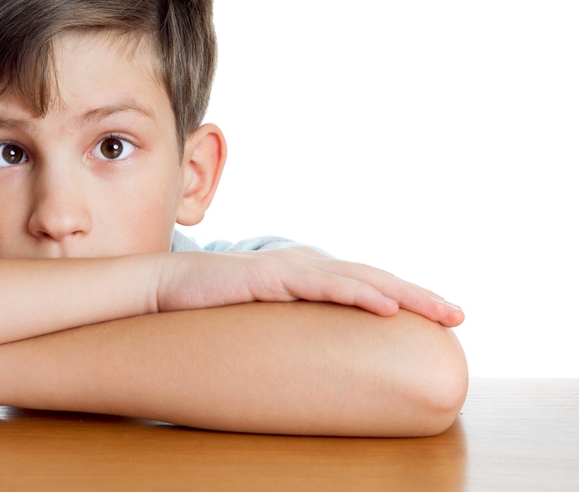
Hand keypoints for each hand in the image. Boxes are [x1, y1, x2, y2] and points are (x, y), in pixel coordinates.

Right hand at [156, 247, 463, 326]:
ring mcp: (289, 269)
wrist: (164, 287)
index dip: (402, 296)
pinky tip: (386, 307)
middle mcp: (303, 266)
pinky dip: (359, 294)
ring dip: (404, 294)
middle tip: (458, 315)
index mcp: (304, 275)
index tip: (437, 317)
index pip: (363, 283)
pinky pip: (323, 286)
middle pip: (373, 277)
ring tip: (440, 311)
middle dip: (418, 295)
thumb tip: (311, 355)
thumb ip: (287, 326)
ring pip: (359, 278)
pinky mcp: (271, 278)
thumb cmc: (209, 306)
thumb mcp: (259, 319)